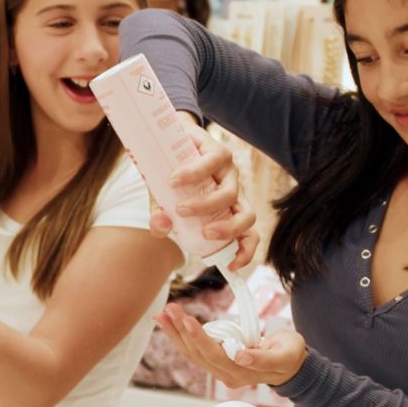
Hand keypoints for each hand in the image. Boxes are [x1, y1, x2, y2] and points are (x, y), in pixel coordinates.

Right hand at [148, 112, 257, 269]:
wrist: (165, 141)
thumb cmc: (167, 178)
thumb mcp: (161, 204)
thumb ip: (161, 219)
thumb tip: (160, 227)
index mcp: (225, 210)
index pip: (247, 233)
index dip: (246, 250)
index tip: (232, 265)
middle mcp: (232, 192)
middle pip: (247, 216)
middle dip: (229, 229)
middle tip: (205, 234)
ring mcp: (227, 171)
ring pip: (231, 193)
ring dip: (207, 206)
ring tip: (181, 209)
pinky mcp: (217, 150)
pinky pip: (213, 163)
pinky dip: (193, 174)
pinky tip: (174, 180)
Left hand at [154, 302, 306, 386]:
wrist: (289, 366)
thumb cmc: (289, 356)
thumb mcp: (286, 354)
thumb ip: (264, 359)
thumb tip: (241, 357)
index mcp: (242, 372)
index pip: (215, 355)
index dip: (199, 338)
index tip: (187, 321)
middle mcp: (226, 374)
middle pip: (198, 352)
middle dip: (182, 329)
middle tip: (171, 309)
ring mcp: (219, 369)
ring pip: (191, 352)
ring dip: (175, 332)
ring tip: (162, 313)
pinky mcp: (215, 362)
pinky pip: (192, 350)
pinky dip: (179, 335)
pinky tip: (167, 322)